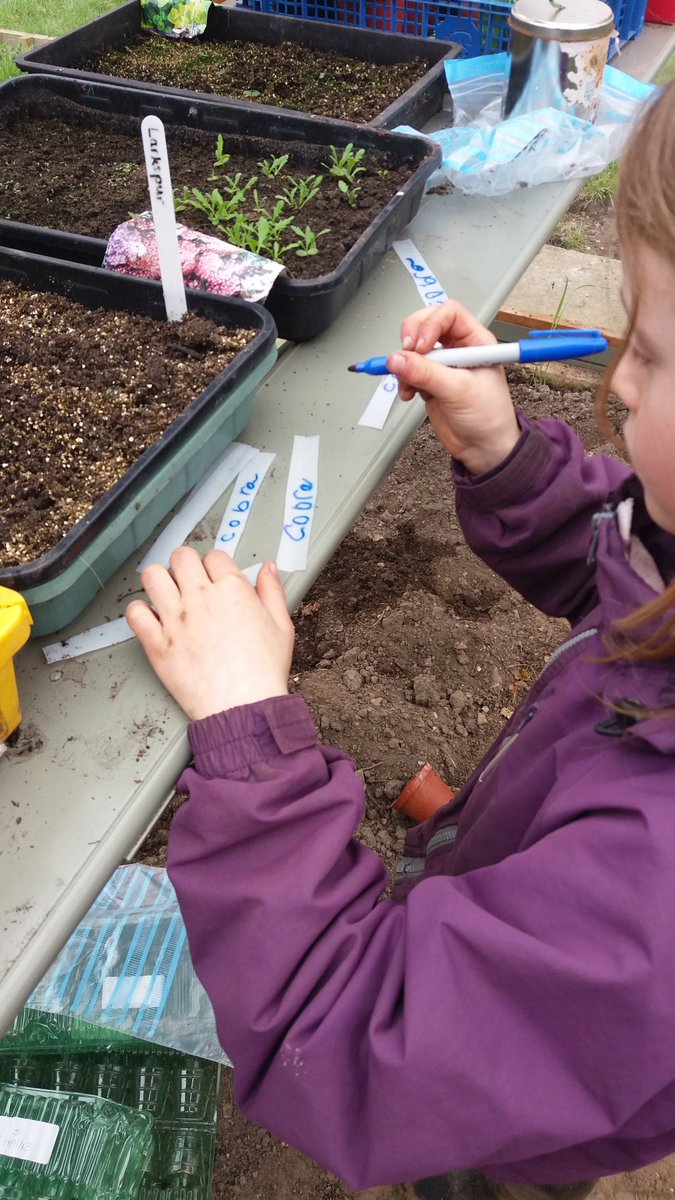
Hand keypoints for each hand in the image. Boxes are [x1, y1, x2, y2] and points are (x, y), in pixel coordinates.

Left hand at [126, 548, 293, 720]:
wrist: (243, 707)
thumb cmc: (263, 673)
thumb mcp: (282, 627)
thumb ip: (272, 591)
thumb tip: (268, 569)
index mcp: (232, 590)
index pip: (215, 556)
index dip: (216, 566)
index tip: (216, 578)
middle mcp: (200, 599)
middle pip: (181, 557)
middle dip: (186, 565)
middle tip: (189, 581)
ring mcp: (175, 620)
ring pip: (153, 576)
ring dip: (159, 580)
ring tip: (167, 594)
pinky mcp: (157, 643)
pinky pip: (135, 613)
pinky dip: (139, 612)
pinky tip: (151, 618)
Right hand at [387, 301, 520, 475]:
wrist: (484, 449)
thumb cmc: (489, 417)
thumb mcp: (459, 390)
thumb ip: (426, 373)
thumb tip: (397, 359)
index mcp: (475, 341)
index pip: (448, 314)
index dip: (430, 324)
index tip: (419, 345)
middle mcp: (459, 349)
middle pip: (426, 325)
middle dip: (412, 338)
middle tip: (407, 354)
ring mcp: (443, 366)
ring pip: (413, 349)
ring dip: (404, 363)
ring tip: (408, 382)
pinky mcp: (430, 382)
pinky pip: (408, 371)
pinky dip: (402, 380)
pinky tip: (407, 393)